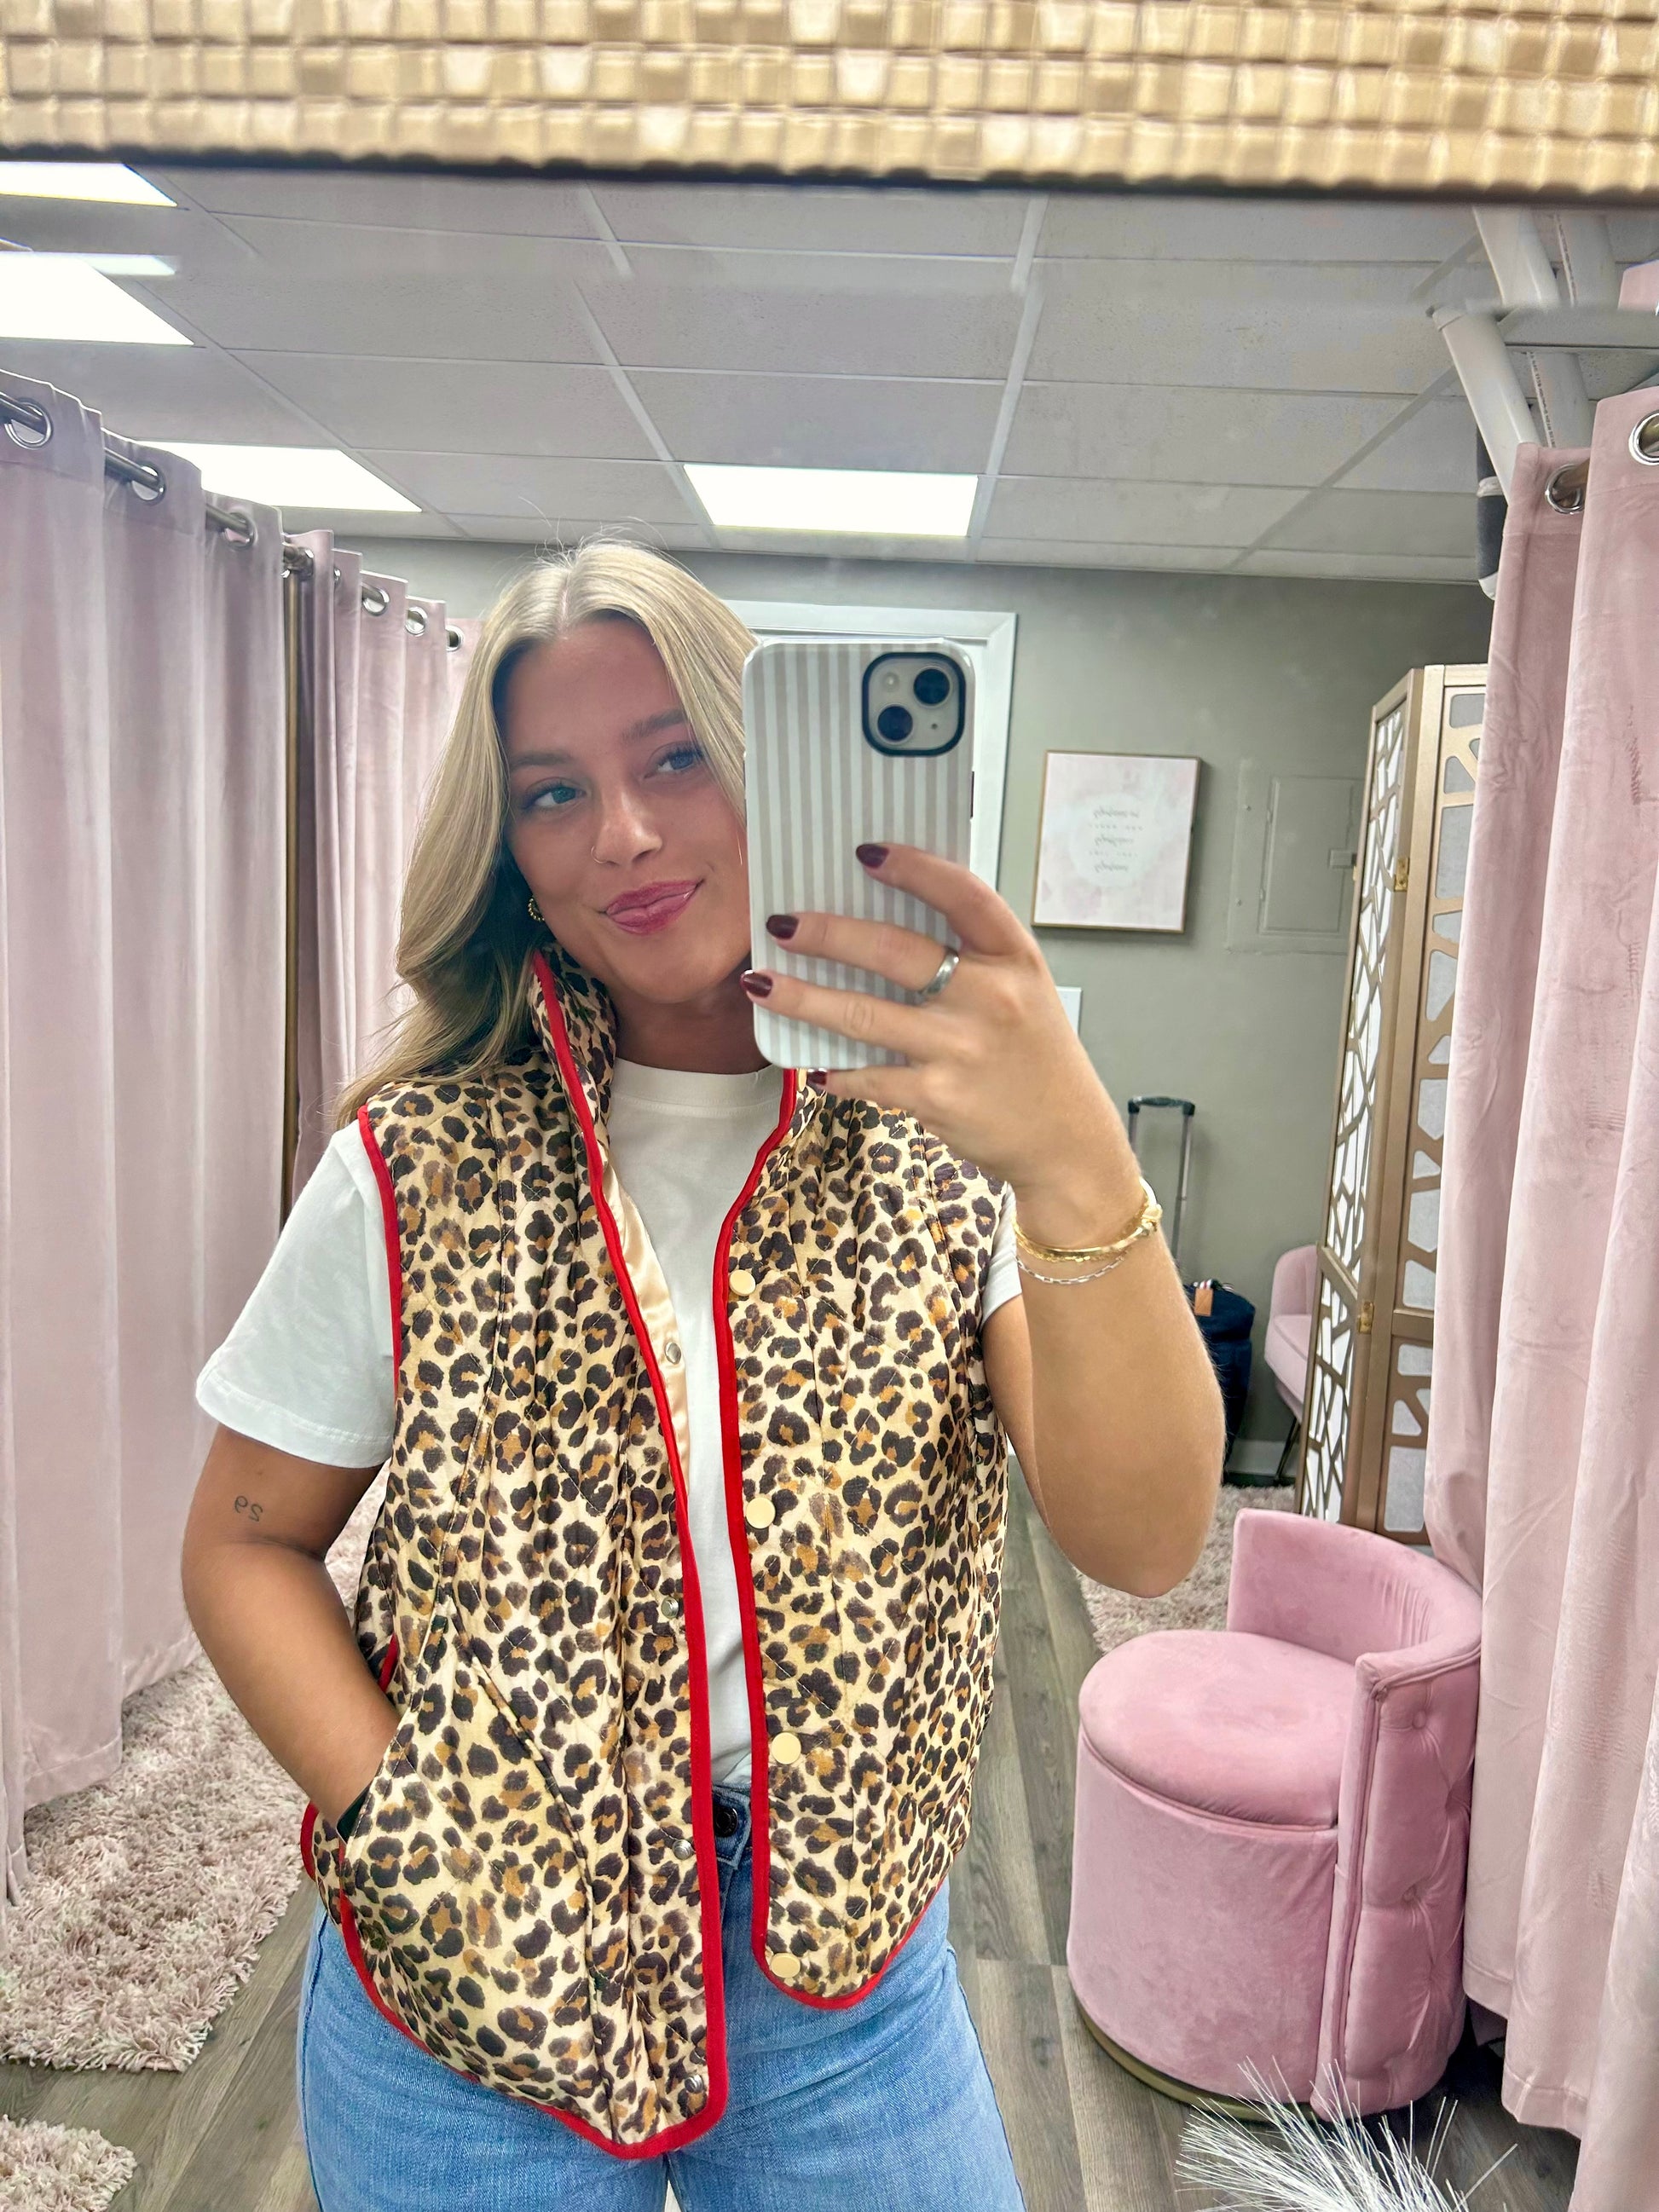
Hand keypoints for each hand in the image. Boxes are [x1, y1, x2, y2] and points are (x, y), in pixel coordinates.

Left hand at [743, 843, 1141, 1236]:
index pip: (964, 895)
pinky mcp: (937, 1097)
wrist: (1065, 1141)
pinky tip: (816, 1066)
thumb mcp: (1024, 991)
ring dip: (802, 998)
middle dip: (828, 934)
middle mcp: (991, 997)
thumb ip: (972, 958)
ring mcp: (961, 1049)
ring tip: (760, 983)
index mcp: (1015, 959)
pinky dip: (837, 1072)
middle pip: (895, 952)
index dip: (915, 869)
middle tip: (780, 923)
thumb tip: (883, 924)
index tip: (865, 852)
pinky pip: (869, 1077)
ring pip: (862, 1015)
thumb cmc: (1034, 1058)